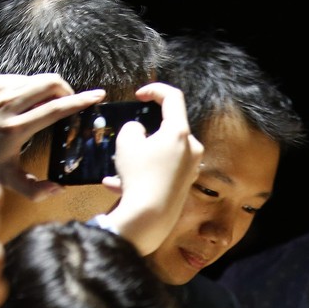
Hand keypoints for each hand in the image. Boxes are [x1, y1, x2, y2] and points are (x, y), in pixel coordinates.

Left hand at [0, 74, 105, 198]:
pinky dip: (36, 89)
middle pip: (51, 83)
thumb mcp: (5, 180)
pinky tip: (33, 104)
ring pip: (40, 79)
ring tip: (53, 106)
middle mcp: (10, 104)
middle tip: (71, 105)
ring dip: (53, 90)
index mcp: (16, 128)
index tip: (97, 96)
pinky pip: (27, 79)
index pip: (55, 109)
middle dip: (68, 91)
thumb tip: (58, 190)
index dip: (80, 101)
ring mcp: (2, 89)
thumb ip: (34, 190)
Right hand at [102, 82, 202, 254]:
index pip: (173, 97)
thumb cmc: (139, 175)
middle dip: (145, 132)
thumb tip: (141, 131)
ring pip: (162, 153)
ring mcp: (190, 168)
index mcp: (180, 132)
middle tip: (127, 140)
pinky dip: (143, 173)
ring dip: (139, 156)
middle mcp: (191, 148)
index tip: (139, 96)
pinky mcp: (184, 184)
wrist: (150, 218)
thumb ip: (133, 128)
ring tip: (117, 168)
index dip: (154, 90)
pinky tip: (117, 184)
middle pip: (168, 129)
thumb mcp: (126, 142)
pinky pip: (162, 171)